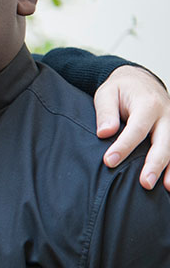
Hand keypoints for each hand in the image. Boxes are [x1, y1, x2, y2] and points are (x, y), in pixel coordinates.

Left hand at [94, 65, 169, 190]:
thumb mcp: (106, 93)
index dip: (123, 147)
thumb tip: (104, 133)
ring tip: (165, 187)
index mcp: (147, 104)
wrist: (140, 79)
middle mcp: (166, 114)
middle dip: (155, 164)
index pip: (136, 129)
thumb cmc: (120, 89)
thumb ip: (106, 112)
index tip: (109, 162)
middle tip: (145, 183)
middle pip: (164, 141)